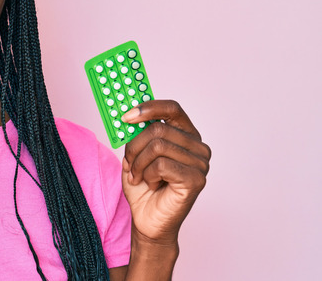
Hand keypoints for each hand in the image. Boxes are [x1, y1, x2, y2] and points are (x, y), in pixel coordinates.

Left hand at [120, 100, 210, 245]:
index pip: (172, 108)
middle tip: (128, 162)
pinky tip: (152, 184)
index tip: (126, 116)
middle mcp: (198, 147)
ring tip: (139, 176)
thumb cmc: (143, 187)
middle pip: (158, 128)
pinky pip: (161, 165)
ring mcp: (200, 163)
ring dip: (139, 164)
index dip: (148, 107)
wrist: (147, 220)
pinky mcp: (196, 179)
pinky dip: (148, 175)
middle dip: (135, 146)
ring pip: (157, 146)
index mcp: (185, 135)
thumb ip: (136, 133)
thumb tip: (128, 114)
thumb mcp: (135, 154)